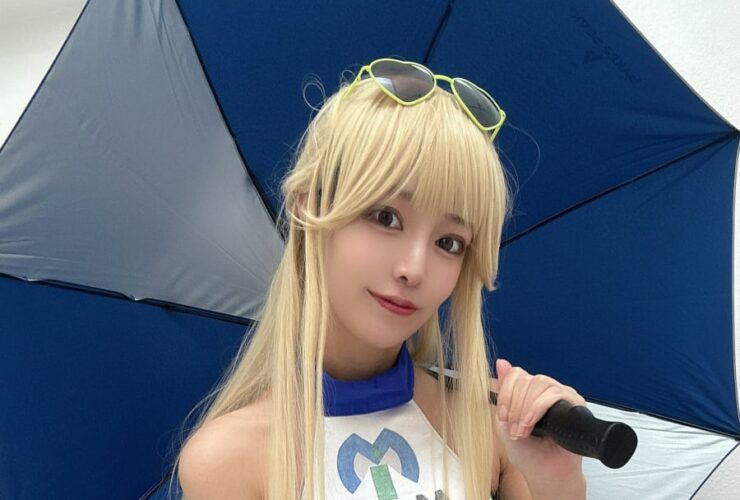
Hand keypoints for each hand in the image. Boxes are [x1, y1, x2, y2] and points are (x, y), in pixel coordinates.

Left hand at [495, 358, 585, 481]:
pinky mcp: (575, 403)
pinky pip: (555, 393)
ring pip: (540, 383)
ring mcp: (561, 395)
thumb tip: (501, 362)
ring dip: (526, 408)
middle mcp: (545, 390)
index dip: (506, 393)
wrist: (546, 474)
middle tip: (514, 429)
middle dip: (515, 406)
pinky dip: (538, 408)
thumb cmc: (528, 452)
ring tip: (523, 430)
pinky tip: (532, 424)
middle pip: (527, 379)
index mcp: (528, 391)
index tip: (503, 417)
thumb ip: (503, 394)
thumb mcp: (504, 422)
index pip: (516, 374)